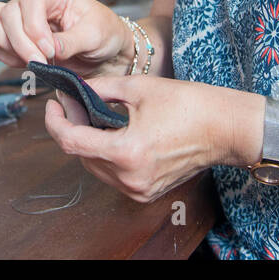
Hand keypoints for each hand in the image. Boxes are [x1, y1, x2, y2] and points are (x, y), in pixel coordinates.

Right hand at [0, 0, 128, 76]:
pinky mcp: (17, 38)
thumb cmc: (104, 34)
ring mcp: (22, 19)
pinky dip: (8, 57)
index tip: (50, 50)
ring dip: (10, 48)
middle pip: (6, 13)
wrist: (105, 53)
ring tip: (35, 62)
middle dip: (20, 42)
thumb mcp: (96, 35)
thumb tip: (49, 48)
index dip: (33, 27)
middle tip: (42, 62)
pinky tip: (29, 63)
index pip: (29, 1)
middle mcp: (33, 2)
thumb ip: (72, 41)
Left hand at [43, 74, 257, 203]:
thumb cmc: (188, 104)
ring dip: (89, 142)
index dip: (55, 121)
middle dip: (73, 127)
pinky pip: (113, 174)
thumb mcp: (138, 87)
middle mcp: (130, 179)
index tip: (53, 104)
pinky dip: (106, 154)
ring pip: (95, 167)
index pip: (71, 141)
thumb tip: (74, 90)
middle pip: (81, 155)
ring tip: (93, 116)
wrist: (225, 128)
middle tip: (73, 102)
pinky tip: (113, 133)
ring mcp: (139, 190)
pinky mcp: (146, 192)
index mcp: (126, 152)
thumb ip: (100, 89)